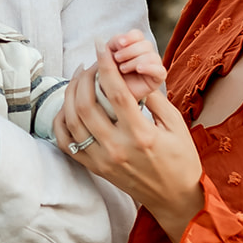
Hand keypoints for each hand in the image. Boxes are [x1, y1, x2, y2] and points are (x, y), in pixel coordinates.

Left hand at [54, 42, 204, 242]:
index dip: (105, 64)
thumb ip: (155, 99)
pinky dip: (61, 121)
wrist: (175, 198)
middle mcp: (117, 148)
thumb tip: (135, 73)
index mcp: (142, 135)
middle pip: (86, 104)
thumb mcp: (176, 125)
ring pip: (71, 121)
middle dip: (84, 76)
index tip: (99, 44)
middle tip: (90, 63)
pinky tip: (68, 106)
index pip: (116, 92)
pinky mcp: (94, 168)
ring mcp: (102, 160)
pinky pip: (66, 143)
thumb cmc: (181, 159)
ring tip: (79, 78)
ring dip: (70, 94)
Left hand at [106, 29, 166, 102]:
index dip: (130, 37)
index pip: (138, 35)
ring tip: (122, 69)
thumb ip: (106, 49)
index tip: (119, 43)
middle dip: (130, 50)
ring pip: (152, 56)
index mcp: (133, 47)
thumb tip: (100, 40)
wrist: (112, 96)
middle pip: (146, 44)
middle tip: (117, 58)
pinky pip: (161, 70)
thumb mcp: (106, 60)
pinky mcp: (156, 79)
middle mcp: (145, 55)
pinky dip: (150, 67)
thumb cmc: (110, 76)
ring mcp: (152, 67)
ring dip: (135, 60)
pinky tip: (139, 69)